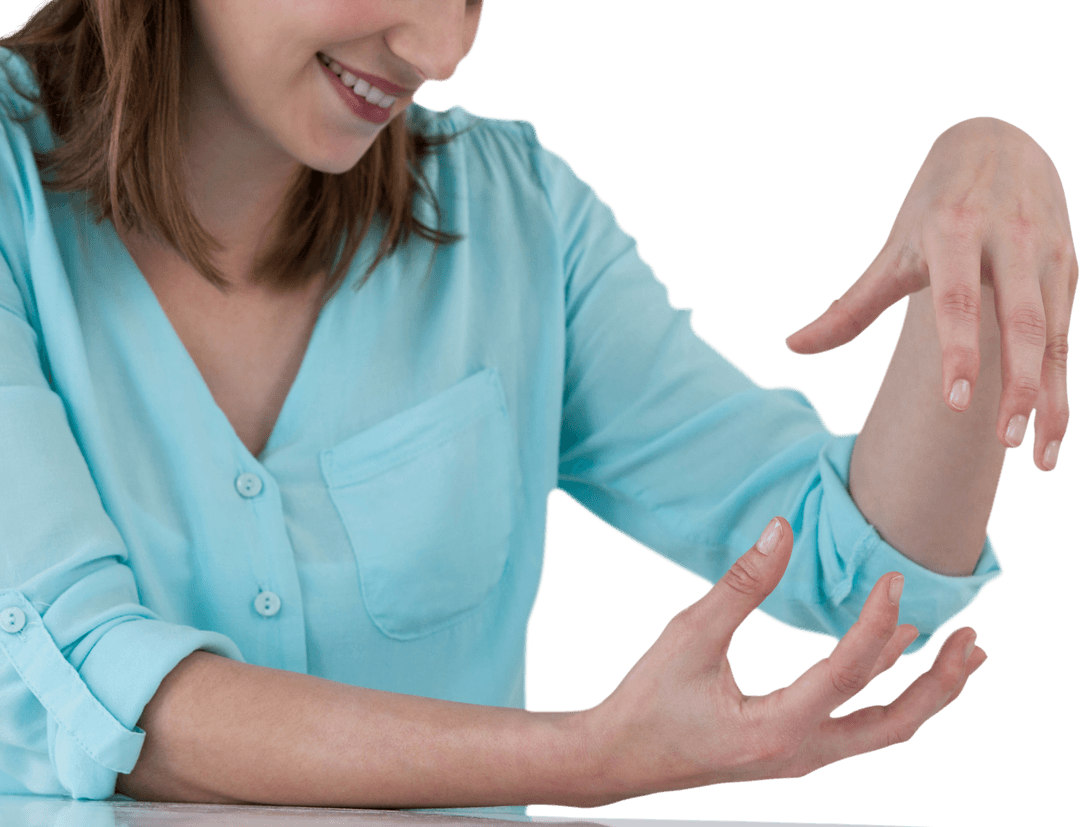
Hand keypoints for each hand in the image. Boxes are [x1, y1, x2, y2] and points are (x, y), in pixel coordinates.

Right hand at [576, 517, 986, 806]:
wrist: (620, 756)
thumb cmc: (647, 699)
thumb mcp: (690, 635)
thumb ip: (742, 583)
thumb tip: (781, 530)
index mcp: (775, 729)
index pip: (847, 672)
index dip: (877, 621)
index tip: (894, 577)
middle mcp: (800, 754)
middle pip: (894, 724)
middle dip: (940, 683)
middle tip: (972, 640)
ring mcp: (800, 759)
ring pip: (883, 731)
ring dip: (924, 693)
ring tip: (959, 654)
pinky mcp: (793, 751)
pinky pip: (858, 727)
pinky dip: (888, 695)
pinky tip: (896, 661)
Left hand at [785, 117, 1076, 469]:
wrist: (999, 141)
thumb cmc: (934, 206)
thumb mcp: (893, 247)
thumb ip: (850, 306)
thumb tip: (791, 347)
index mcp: (953, 232)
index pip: (958, 299)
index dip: (958, 349)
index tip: (956, 401)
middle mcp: (1007, 241)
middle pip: (1020, 320)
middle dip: (1017, 383)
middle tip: (1003, 440)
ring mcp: (1046, 254)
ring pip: (1053, 335)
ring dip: (1048, 396)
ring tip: (1036, 455)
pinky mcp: (1069, 268)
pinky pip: (1067, 335)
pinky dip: (1060, 384)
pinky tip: (1049, 428)